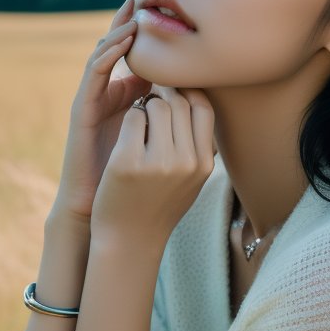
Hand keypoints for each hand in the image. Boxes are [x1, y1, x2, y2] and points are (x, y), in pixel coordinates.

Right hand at [49, 0, 154, 223]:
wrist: (106, 209)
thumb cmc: (133, 178)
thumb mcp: (159, 137)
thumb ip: (171, 113)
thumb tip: (196, 95)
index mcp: (125, 97)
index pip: (136, 55)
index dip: (145, 32)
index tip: (163, 10)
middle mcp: (106, 93)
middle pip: (115, 48)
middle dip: (126, 21)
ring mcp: (92, 100)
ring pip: (102, 55)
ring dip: (117, 32)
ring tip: (133, 14)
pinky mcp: (81, 110)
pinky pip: (93, 75)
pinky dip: (106, 55)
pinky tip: (120, 42)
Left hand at [89, 83, 215, 250]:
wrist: (129, 239)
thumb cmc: (158, 205)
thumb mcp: (190, 181)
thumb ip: (198, 147)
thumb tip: (198, 102)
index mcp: (203, 165)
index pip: (204, 108)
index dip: (189, 92)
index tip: (175, 91)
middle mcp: (185, 162)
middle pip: (179, 102)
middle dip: (164, 94)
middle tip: (151, 98)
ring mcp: (157, 162)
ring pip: (156, 105)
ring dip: (145, 105)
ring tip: (139, 120)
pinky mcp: (128, 161)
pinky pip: (132, 117)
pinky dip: (129, 119)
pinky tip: (126, 135)